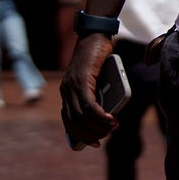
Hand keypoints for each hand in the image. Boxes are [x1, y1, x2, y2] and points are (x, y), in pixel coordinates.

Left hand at [60, 33, 117, 147]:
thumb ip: (98, 97)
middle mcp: (66, 90)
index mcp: (67, 93)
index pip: (69, 121)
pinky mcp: (81, 81)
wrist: (95, 37)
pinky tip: (110, 120)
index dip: (80, 135)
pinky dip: (100, 116)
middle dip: (91, 134)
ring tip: (112, 127)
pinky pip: (89, 105)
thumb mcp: (98, 82)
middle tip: (106, 135)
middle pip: (75, 122)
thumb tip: (104, 117)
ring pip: (82, 116)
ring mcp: (72, 86)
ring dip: (99, 126)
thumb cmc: (99, 59)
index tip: (93, 143)